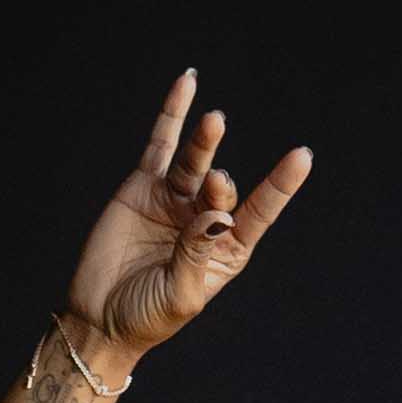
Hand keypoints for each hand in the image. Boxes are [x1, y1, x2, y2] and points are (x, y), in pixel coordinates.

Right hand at [64, 68, 313, 355]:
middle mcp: (205, 220)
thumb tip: (215, 213)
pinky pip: (161, 146)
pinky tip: (187, 84)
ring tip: (215, 121)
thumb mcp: (180, 295)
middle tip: (214, 186)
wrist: (99, 318)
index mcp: (226, 250)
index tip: (302, 156)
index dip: (280, 185)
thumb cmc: (147, 317)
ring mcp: (175, 200)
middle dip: (221, 186)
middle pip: (222, 188)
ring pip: (195, 162)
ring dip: (205, 141)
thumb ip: (197, 254)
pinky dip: (172, 115)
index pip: (259, 212)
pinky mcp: (143, 187)